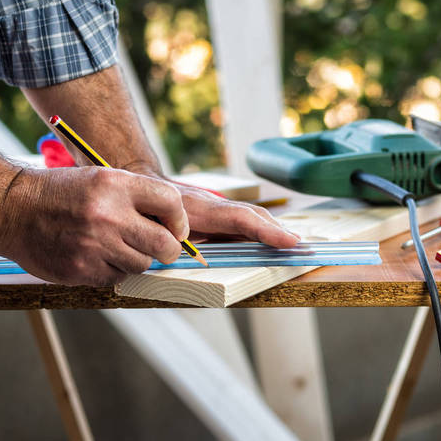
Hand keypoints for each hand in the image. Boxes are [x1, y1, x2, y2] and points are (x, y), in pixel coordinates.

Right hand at [1, 166, 188, 285]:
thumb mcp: (102, 179)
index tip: (176, 229)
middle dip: (169, 249)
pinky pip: (118, 277)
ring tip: (116, 245)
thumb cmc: (63, 193)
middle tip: (163, 248)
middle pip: (165, 244)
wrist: (13, 209)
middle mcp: (108, 214)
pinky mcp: (82, 270)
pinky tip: (97, 255)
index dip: (179, 220)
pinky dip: (114, 270)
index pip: (171, 202)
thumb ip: (139, 198)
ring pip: (142, 264)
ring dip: (137, 259)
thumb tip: (178, 228)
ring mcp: (94, 245)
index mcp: (115, 185)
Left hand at [121, 163, 299, 246]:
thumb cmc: (146, 206)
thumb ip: (168, 241)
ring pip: (250, 217)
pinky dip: (259, 229)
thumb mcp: (153, 223)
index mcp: (201, 209)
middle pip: (252, 216)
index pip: (241, 218)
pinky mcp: (216, 212)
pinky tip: (270, 240)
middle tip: (299, 247)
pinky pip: (243, 220)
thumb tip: (181, 258)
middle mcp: (214, 206)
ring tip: (292, 245)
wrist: (141, 182)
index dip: (266, 231)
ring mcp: (217, 207)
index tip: (289, 241)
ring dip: (271, 230)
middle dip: (276, 231)